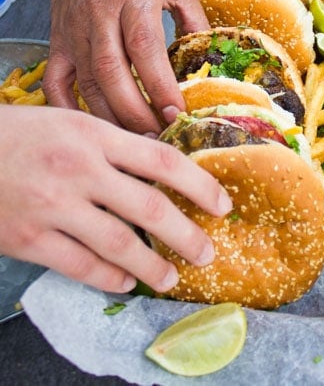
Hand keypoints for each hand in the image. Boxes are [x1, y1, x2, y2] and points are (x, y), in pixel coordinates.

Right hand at [0, 106, 231, 293]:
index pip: (163, 161)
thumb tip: (160, 167)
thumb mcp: (72, 122)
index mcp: (95, 135)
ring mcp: (52, 206)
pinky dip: (107, 278)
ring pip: (118, 245)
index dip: (200, 185)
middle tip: (207, 253)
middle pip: (150, 208)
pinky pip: (79, 265)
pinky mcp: (26, 237)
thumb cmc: (20, 133)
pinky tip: (124, 282)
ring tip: (171, 277)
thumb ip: (114, 144)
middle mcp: (80, 170)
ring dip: (152, 266)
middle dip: (187, 235)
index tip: (221, 205)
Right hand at [41, 0, 209, 134]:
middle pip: (114, 72)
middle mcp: (101, 16)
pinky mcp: (57, 42)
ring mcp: (75, 32)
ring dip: (111, 116)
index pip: (146, 48)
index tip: (175, 113)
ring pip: (88, 83)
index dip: (160, 85)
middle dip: (135, 112)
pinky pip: (55, 81)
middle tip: (158, 137)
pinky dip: (68, 108)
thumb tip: (211, 57)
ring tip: (135, 140)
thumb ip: (195, 17)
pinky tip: (91, 127)